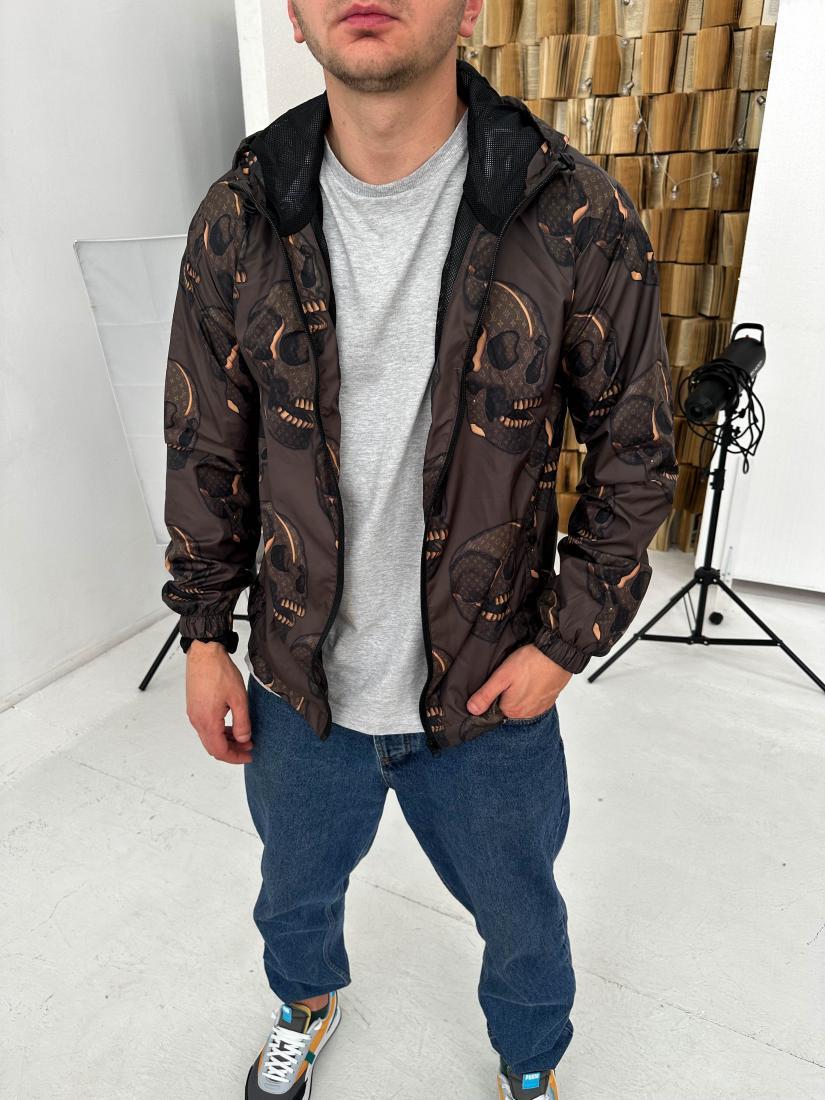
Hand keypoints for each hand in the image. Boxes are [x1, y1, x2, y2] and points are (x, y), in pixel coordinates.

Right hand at [185, 642, 252, 763]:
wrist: (204, 653)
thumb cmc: (219, 672)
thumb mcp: (239, 698)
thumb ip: (242, 722)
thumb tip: (243, 739)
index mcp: (207, 721)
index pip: (220, 751)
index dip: (235, 757)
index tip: (249, 756)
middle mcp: (197, 721)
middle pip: (213, 747)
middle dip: (231, 751)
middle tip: (248, 748)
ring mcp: (194, 714)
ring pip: (209, 738)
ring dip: (225, 741)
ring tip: (243, 737)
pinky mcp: (194, 707)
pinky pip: (205, 727)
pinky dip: (218, 732)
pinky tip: (231, 726)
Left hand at [465, 643, 572, 719]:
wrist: (558, 655)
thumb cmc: (531, 662)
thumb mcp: (502, 676)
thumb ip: (486, 695)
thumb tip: (471, 709)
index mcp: (511, 710)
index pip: (493, 710)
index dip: (492, 695)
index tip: (497, 683)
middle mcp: (525, 714)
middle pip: (507, 707)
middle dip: (505, 694)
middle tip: (510, 677)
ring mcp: (538, 709)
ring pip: (521, 703)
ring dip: (518, 693)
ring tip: (521, 677)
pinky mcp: (548, 702)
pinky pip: (533, 701)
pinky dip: (530, 692)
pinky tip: (531, 679)